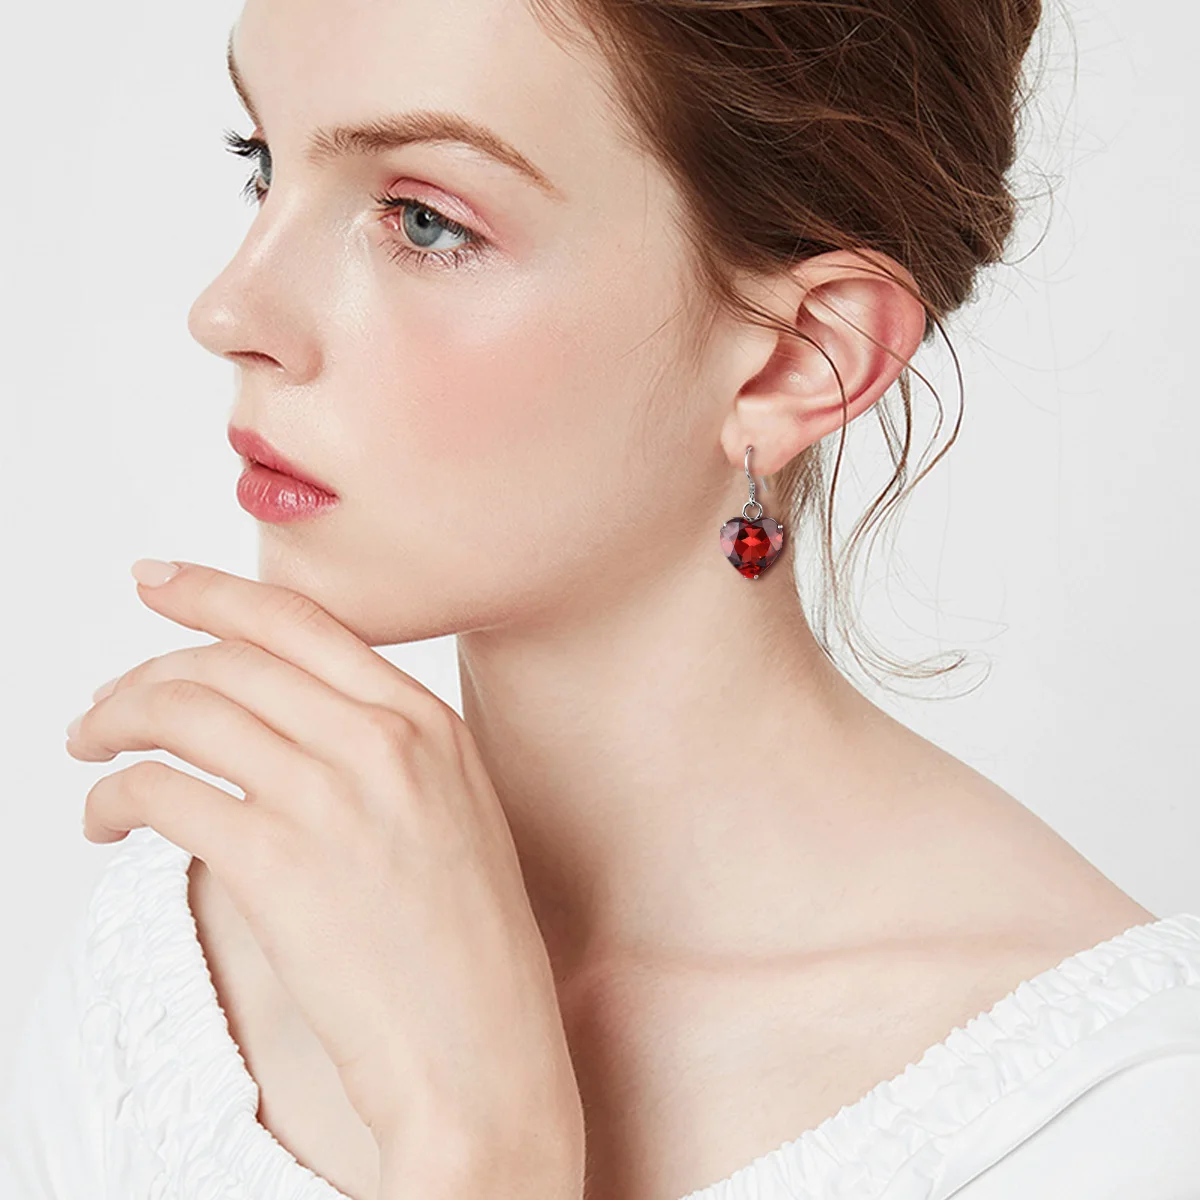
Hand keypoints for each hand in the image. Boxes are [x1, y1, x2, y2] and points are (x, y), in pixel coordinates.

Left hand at [64, 559, 584, 1196]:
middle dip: (145, 670)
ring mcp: (331, 797)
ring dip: (114, 723)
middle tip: (104, 704)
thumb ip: (388, 752)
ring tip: (90, 752)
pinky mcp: (278, 864)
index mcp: (428, 722)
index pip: (302, 620)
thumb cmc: (471, 950)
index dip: (213, 591)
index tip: (157, 581)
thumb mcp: (456, 815)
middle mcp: (382, 740)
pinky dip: (112, 797)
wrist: (483, 1053)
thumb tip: (287, 722)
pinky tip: (104, 823)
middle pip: (230, 659)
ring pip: (185, 712)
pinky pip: (161, 792)